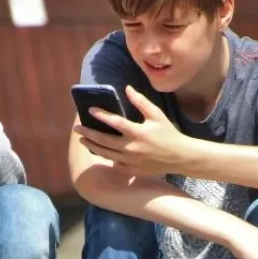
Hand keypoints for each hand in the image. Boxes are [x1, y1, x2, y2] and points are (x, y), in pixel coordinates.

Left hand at [75, 85, 198, 176]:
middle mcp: (132, 148)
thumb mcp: (157, 115)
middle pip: (104, 140)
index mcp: (138, 132)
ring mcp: (131, 161)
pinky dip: (106, 157)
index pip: (115, 122)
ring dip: (92, 146)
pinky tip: (100, 152)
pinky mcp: (132, 170)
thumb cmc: (169, 134)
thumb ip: (141, 102)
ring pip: (105, 153)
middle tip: (77, 128)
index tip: (90, 110)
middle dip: (88, 133)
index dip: (101, 115)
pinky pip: (114, 164)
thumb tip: (127, 89)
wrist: (180, 157)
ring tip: (83, 140)